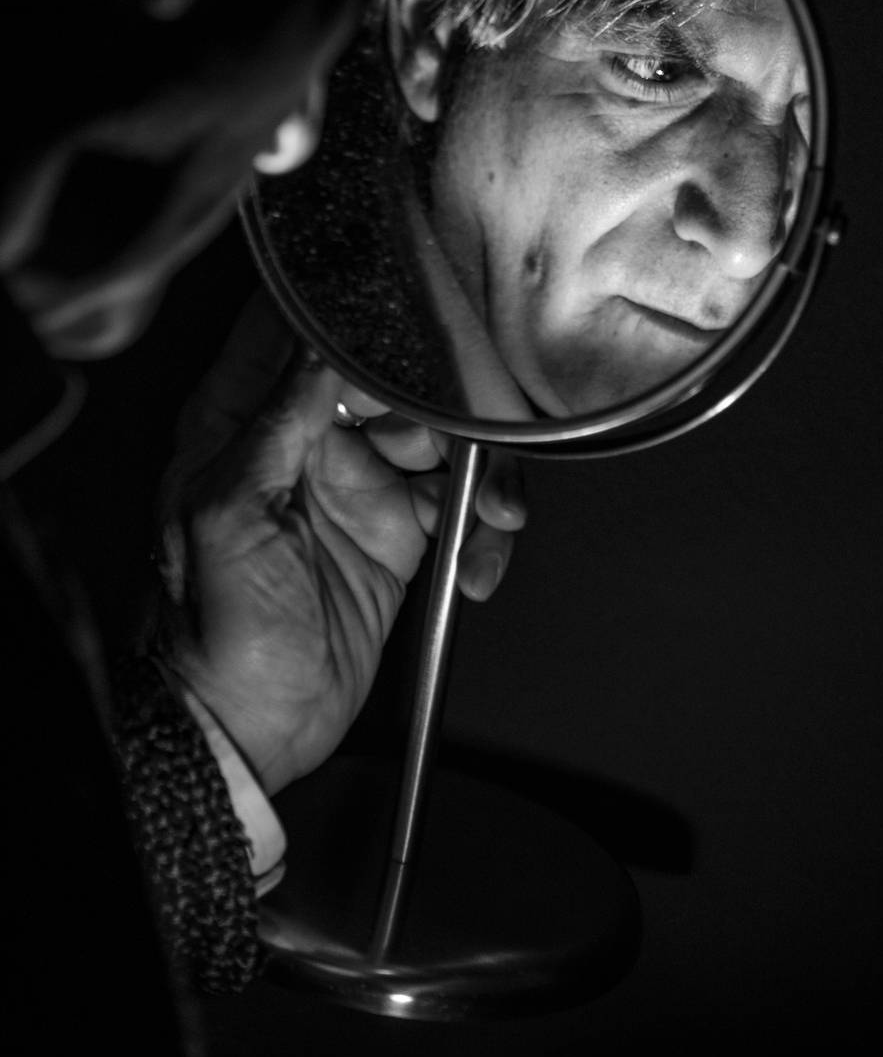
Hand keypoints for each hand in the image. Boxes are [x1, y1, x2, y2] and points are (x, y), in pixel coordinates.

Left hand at [152, 288, 525, 794]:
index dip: (358, 327)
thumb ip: (275, 425)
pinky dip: (485, 532)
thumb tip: (316, 348)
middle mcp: (307, 443)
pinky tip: (479, 565)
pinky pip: (463, 507)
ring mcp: (358, 487)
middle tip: (452, 446)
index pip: (302, 339)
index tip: (408, 334)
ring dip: (482, 473)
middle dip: (442, 406)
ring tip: (494, 516)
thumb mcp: (229, 515)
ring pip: (442, 440)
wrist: (250, 729)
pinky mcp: (400, 533)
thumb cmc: (212, 631)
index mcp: (248, 424)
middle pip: (394, 382)